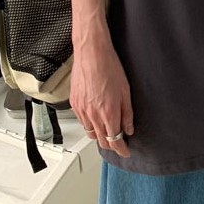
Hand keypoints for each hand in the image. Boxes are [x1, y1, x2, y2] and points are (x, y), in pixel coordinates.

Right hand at [70, 39, 133, 157]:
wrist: (91, 53)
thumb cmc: (109, 66)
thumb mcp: (125, 90)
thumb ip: (127, 113)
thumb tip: (128, 128)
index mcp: (108, 113)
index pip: (114, 141)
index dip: (121, 149)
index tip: (125, 151)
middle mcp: (93, 115)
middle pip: (101, 140)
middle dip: (111, 145)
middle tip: (118, 143)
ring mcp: (81, 110)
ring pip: (90, 133)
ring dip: (99, 136)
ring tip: (107, 131)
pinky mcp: (74, 103)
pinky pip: (82, 121)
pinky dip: (89, 125)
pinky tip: (95, 118)